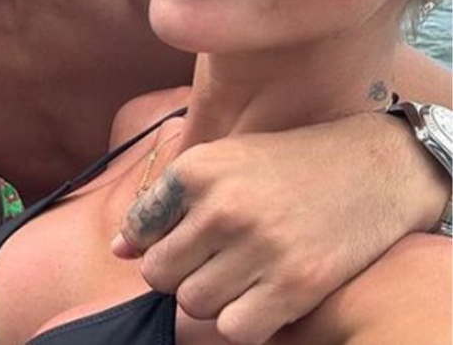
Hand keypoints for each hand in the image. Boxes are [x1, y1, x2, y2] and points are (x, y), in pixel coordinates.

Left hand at [111, 113, 447, 344]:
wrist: (374, 168)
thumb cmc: (288, 165)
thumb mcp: (222, 162)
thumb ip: (166, 202)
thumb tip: (117, 249)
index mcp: (197, 171)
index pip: (138, 231)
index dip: (153, 244)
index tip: (184, 242)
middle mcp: (223, 208)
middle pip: (158, 275)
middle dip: (178, 275)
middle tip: (212, 263)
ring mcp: (260, 247)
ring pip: (193, 304)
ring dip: (210, 300)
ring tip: (239, 277)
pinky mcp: (296, 284)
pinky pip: (235, 329)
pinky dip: (242, 323)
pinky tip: (261, 298)